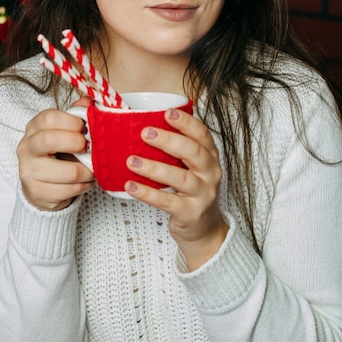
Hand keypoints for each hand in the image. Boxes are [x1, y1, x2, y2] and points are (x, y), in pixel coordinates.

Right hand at [17, 97, 94, 210]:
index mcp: (34, 128)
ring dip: (88, 171)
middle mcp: (27, 148)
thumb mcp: (65, 131)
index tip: (84, 128)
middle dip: (77, 143)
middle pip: (50, 140)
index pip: (49, 117)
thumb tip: (88, 102)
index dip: (72, 122)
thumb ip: (76, 116)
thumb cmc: (57, 153)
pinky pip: (70, 190)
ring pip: (68, 172)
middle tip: (88, 148)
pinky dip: (84, 186)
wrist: (42, 185)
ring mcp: (29, 171)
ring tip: (92, 169)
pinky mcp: (37, 192)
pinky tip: (84, 181)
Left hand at [125, 108, 228, 270]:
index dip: (186, 122)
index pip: (202, 134)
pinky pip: (167, 202)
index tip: (167, 113)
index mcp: (210, 157)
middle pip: (193, 152)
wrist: (205, 229)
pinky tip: (131, 185)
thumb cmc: (191, 191)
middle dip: (168, 141)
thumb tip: (144, 127)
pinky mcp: (191, 213)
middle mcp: (210, 173)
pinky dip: (147, 193)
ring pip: (180, 177)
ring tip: (131, 160)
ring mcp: (203, 194)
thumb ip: (176, 150)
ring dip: (154, 167)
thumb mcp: (191, 168)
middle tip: (145, 133)